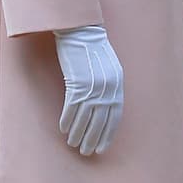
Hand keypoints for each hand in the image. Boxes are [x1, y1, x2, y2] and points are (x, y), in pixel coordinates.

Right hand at [54, 25, 123, 154]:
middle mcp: (108, 87)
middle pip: (100, 120)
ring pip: (85, 117)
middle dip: (93, 138)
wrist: (81, 30)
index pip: (115, 116)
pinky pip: (71, 108)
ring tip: (73, 144)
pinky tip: (64, 129)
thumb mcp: (109, 68)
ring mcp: (93, 86)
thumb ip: (110, 86)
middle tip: (86, 152)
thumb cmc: (93, 48)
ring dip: (78, 133)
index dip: (108, 133)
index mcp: (118, 84)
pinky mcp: (77, 83)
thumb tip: (105, 107)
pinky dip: (67, 120)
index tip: (102, 147)